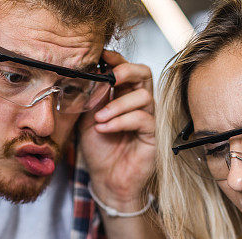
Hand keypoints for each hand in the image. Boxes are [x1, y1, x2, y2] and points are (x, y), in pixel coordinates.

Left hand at [78, 50, 154, 210]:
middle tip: (110, 77)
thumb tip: (91, 74)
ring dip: (118, 105)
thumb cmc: (99, 150)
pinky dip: (121, 121)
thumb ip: (91, 97)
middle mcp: (138, 104)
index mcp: (123, 95)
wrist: (106, 180)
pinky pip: (142, 119)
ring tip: (99, 118)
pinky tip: (105, 129)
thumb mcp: (88, 119)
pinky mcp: (153, 135)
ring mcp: (148, 118)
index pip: (126, 68)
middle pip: (144, 74)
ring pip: (143, 96)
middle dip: (126, 71)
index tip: (100, 55)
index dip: (116, 58)